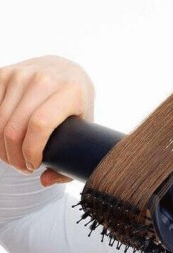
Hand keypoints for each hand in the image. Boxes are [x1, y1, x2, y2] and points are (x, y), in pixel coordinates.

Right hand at [0, 54, 95, 185]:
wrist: (67, 71)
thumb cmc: (77, 106)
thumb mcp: (84, 129)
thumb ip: (71, 158)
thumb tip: (45, 181)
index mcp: (70, 91)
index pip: (40, 125)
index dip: (31, 151)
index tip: (34, 165)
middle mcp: (44, 80)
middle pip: (14, 128)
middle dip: (14, 156)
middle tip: (23, 167)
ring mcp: (21, 74)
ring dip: (1, 148)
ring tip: (14, 157)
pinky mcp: (3, 73)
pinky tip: (4, 141)